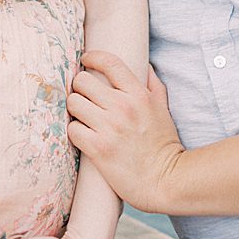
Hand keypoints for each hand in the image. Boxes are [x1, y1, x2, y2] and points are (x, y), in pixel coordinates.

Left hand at [67, 52, 185, 214]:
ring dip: (75, 110)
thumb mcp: (163, 108)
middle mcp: (122, 107)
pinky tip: (83, 134)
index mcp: (139, 95)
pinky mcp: (99, 149)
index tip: (85, 60)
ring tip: (82, 116)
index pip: (109, 62)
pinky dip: (75, 132)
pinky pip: (73, 130)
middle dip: (80, 87)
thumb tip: (144, 64)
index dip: (92, 57)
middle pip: (83, 81)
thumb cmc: (164, 144)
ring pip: (74, 103)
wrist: (165, 181)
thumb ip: (152, 84)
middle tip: (83, 96)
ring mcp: (109, 128)